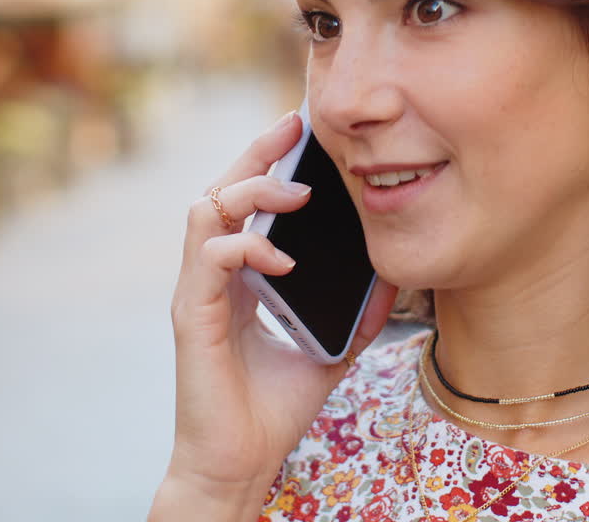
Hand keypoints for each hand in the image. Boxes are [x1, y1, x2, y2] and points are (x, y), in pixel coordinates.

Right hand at [159, 110, 397, 507]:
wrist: (242, 461)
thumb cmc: (275, 408)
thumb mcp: (332, 347)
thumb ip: (357, 310)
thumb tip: (395, 275)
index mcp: (239, 276)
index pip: (245, 202)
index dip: (268, 162)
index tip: (303, 133)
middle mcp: (213, 274)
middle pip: (221, 187)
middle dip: (257, 150)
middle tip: (295, 126)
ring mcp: (199, 290)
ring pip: (206, 207)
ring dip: (252, 189)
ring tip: (298, 193)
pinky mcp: (193, 314)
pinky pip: (210, 255)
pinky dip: (248, 246)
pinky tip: (283, 260)